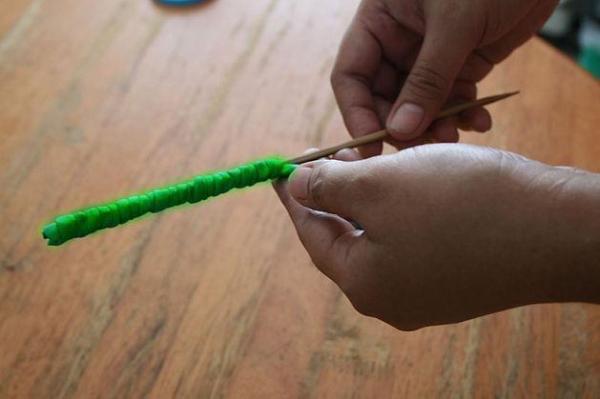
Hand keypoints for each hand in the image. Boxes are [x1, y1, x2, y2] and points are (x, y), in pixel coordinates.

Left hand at [275, 145, 599, 329]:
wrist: (555, 229)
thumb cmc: (459, 204)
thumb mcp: (380, 186)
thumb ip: (329, 187)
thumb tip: (297, 186)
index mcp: (364, 284)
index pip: (313, 234)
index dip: (296, 196)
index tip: (284, 167)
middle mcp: (392, 298)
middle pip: (347, 237)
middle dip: (337, 192)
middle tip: (333, 154)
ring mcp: (428, 293)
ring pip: (383, 235)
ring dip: (373, 196)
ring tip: (371, 159)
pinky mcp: (458, 278)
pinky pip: (415, 238)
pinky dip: (404, 208)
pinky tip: (410, 180)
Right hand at [332, 0, 557, 156]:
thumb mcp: (454, 24)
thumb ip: (427, 79)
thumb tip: (400, 130)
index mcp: (379, 21)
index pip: (351, 75)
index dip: (357, 113)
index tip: (373, 146)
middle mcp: (398, 41)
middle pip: (383, 98)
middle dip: (402, 125)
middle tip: (422, 146)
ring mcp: (429, 56)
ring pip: (418, 105)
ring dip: (434, 126)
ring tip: (454, 135)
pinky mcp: (461, 65)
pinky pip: (452, 100)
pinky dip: (463, 115)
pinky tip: (480, 121)